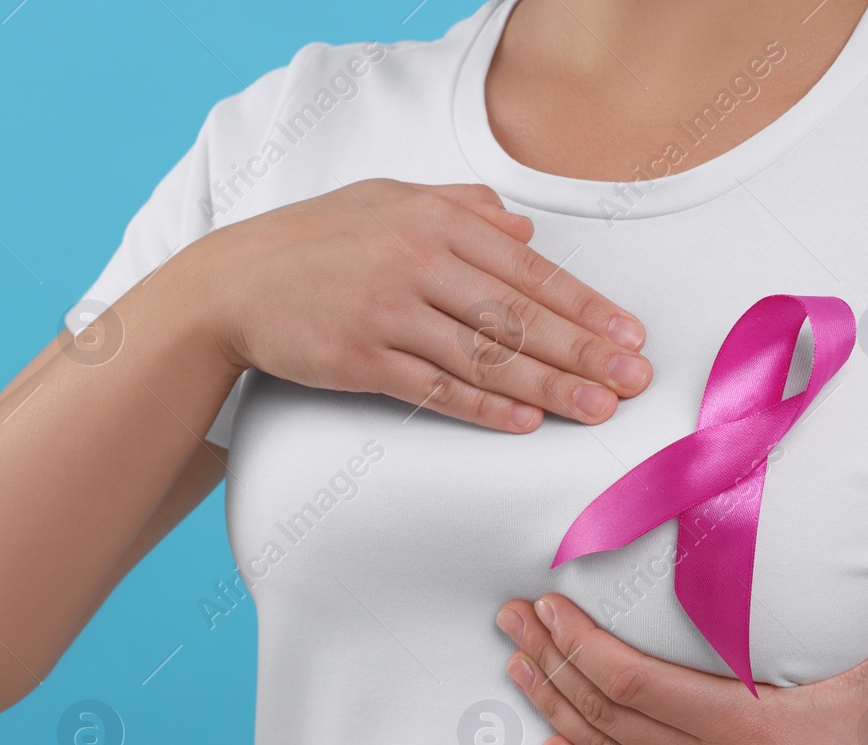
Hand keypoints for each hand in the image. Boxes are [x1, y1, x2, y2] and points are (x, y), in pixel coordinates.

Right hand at [182, 178, 650, 429]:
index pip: (528, 269)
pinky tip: (524, 421)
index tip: (629, 335)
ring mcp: (389, 313)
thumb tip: (523, 227)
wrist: (232, 283)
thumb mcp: (388, 199)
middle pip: (518, 316)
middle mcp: (418, 263)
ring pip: (486, 356)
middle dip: (584, 352)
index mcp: (435, 221)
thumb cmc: (314, 240)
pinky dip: (483, 406)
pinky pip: (435, 388)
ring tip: (597, 409)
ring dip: (549, 386)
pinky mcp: (361, 359)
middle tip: (634, 381)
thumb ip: (460, 207)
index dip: (584, 307)